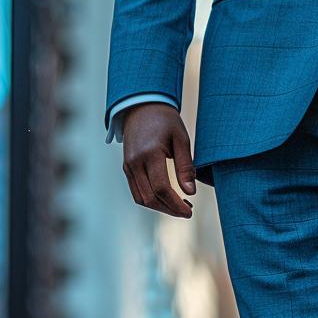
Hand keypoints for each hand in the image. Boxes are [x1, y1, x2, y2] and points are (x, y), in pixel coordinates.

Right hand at [122, 103, 195, 217]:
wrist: (142, 106)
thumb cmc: (165, 121)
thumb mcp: (181, 139)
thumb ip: (186, 167)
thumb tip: (190, 192)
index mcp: (150, 153)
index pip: (161, 188)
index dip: (176, 204)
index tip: (190, 211)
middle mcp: (135, 162)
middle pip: (151, 198)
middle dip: (170, 210)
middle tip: (188, 211)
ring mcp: (128, 166)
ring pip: (142, 199)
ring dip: (161, 208)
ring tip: (179, 207)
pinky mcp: (127, 168)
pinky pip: (137, 192)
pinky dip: (151, 201)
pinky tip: (167, 199)